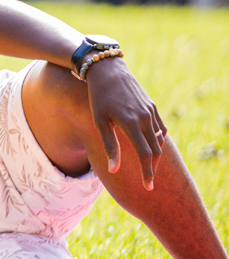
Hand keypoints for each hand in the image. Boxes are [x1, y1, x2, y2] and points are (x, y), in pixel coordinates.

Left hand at [85, 57, 165, 189]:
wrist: (108, 70)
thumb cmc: (98, 97)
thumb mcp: (99, 122)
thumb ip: (109, 146)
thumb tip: (114, 170)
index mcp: (131, 124)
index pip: (145, 155)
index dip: (147, 173)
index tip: (148, 187)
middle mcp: (145, 118)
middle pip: (155, 150)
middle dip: (152, 168)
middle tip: (148, 182)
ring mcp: (151, 111)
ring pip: (159, 141)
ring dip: (156, 156)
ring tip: (148, 167)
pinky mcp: (152, 106)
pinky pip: (160, 128)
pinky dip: (158, 141)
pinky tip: (152, 148)